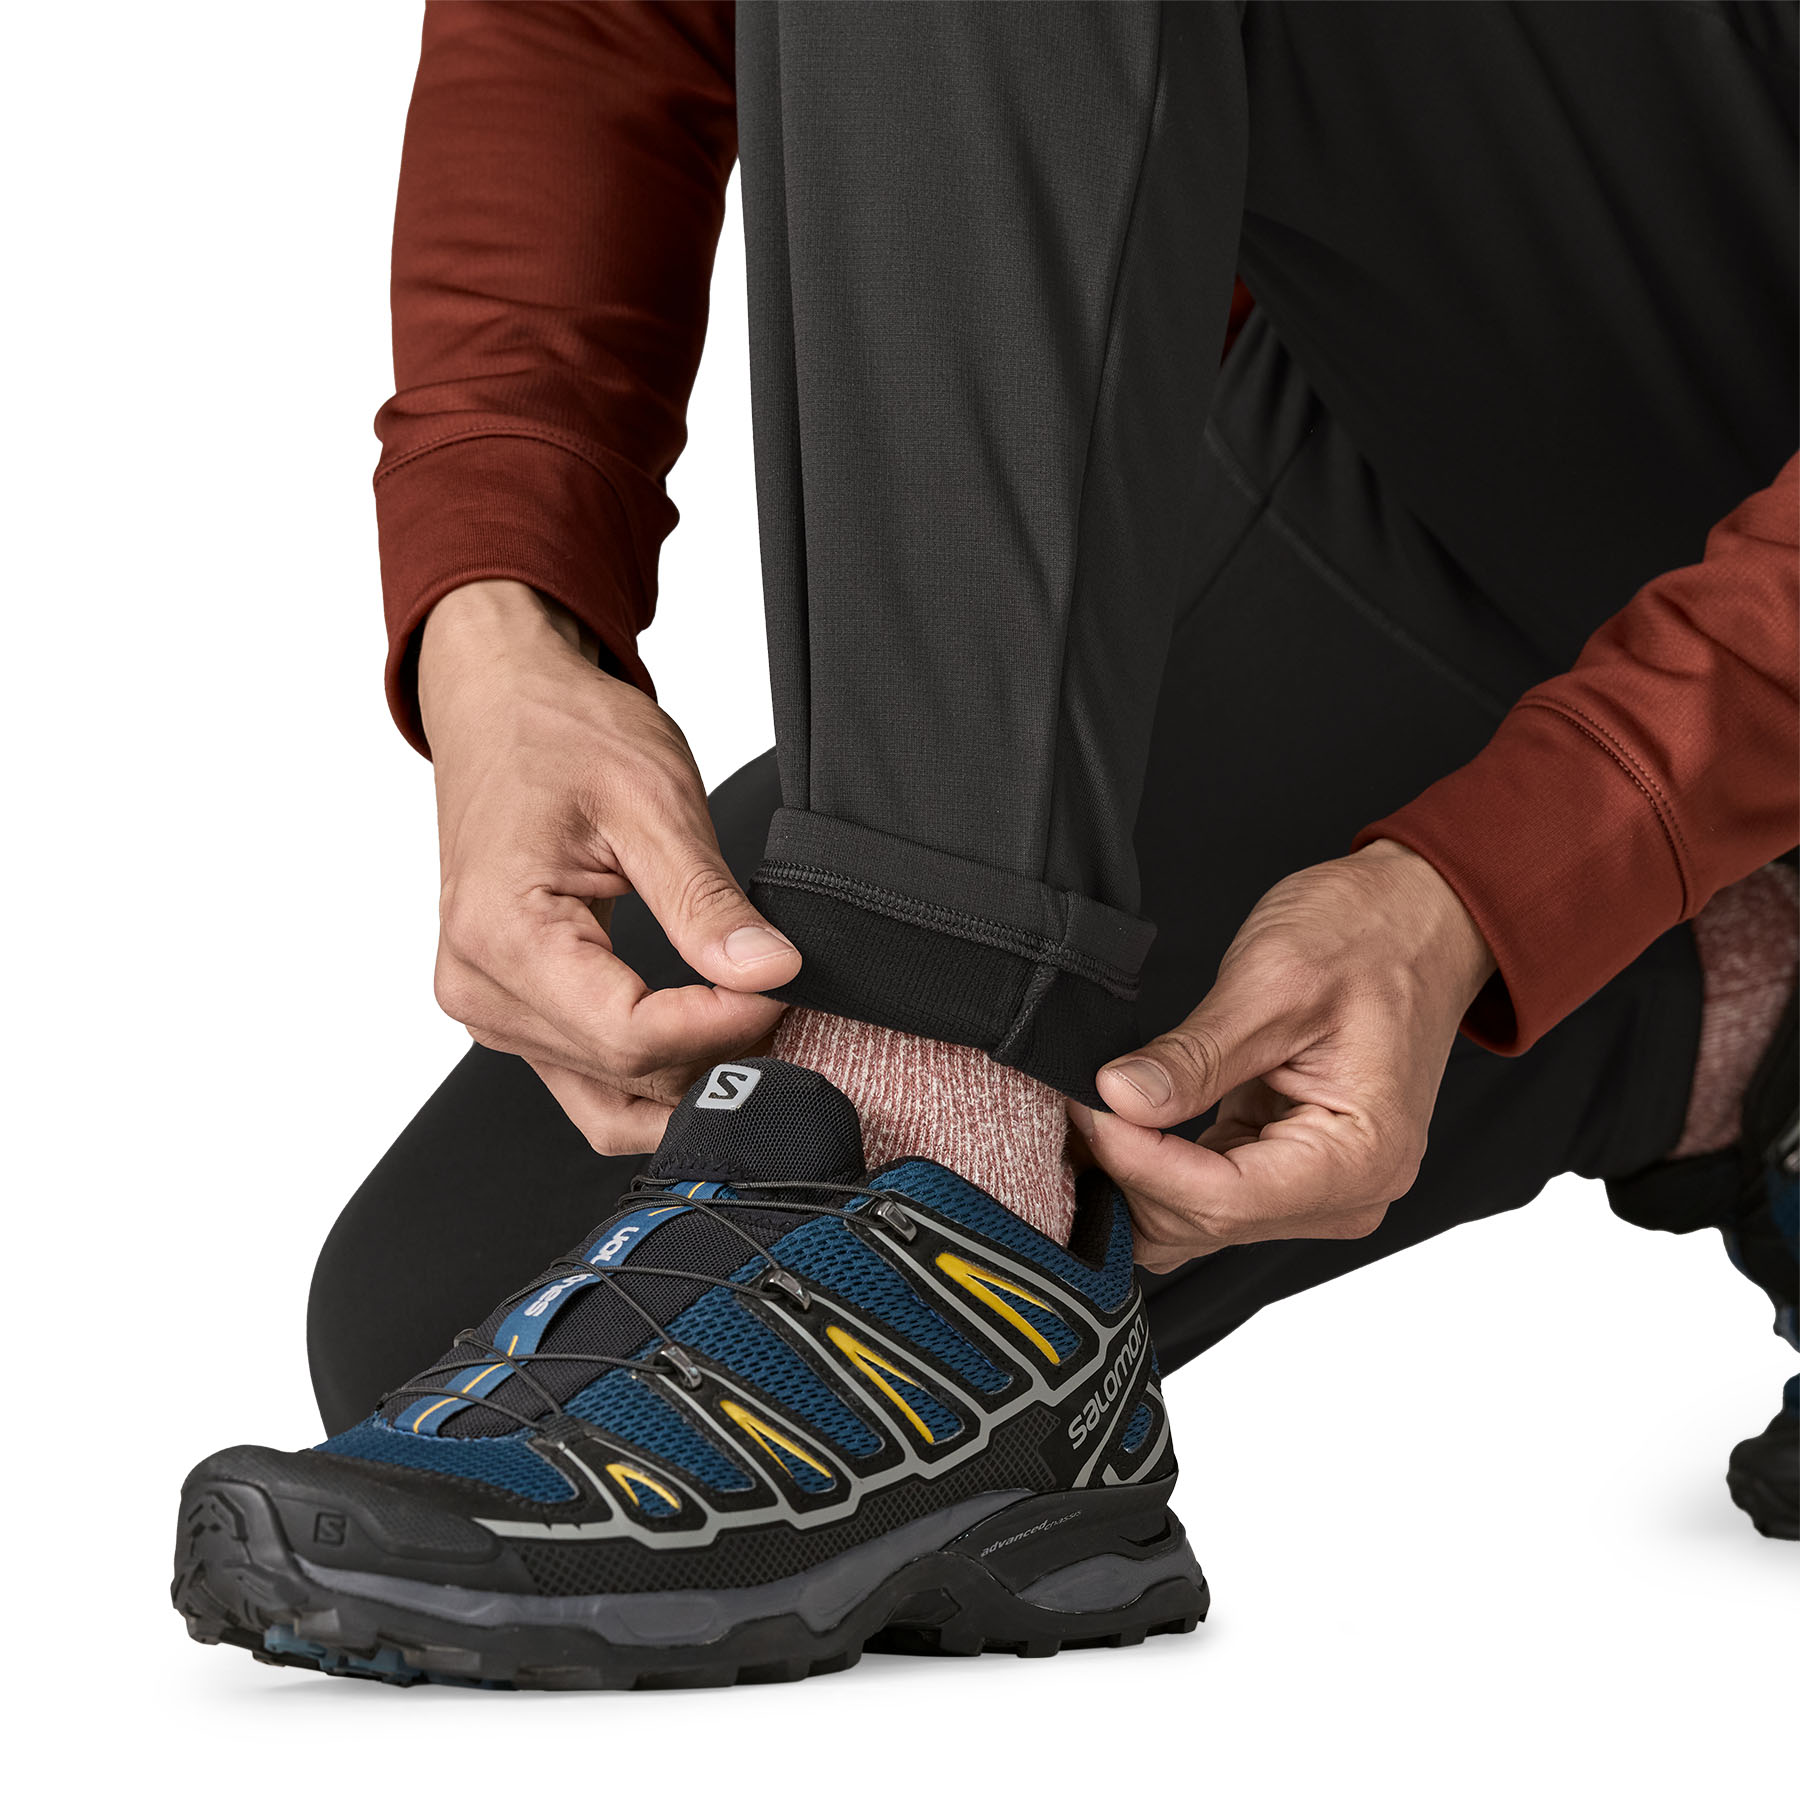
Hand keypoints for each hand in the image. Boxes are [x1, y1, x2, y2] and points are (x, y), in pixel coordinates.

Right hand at [418, 580, 800, 1152]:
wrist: (500, 704)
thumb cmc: (558, 731)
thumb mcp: (652, 797)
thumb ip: (706, 900)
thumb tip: (769, 972)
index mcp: (499, 933)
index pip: (628, 1037)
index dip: (722, 1027)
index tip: (783, 987)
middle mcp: (479, 987)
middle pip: (622, 1076)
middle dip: (715, 1053)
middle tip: (783, 996)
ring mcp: (489, 1007)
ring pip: (607, 1101)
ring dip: (689, 1077)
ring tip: (751, 1015)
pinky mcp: (511, 1011)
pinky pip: (590, 1080)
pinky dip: (656, 1071)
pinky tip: (708, 1026)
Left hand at [1070, 841, 1495, 1271]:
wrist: (1418, 919)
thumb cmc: (1367, 937)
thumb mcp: (1274, 981)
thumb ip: (1195, 1055)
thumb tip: (1119, 1099)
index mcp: (1360, 1158)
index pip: (1220, 1199)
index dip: (1137, 1162)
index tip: (1085, 1108)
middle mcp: (1346, 1193)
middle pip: (1203, 1222)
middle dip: (1127, 1170)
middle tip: (1076, 1098)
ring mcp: (1315, 1189)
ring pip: (1193, 1220)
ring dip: (1135, 1174)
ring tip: (1093, 1106)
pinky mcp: (1285, 1168)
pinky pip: (1203, 1193)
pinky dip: (1156, 1164)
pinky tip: (1123, 1117)